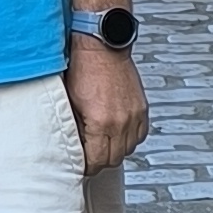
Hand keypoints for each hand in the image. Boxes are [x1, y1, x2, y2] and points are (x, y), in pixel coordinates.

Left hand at [63, 36, 148, 171]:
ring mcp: (134, 116)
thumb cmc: (83, 67)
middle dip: (100, 160)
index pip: (97, 161)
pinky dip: (129, 138)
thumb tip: (74, 145)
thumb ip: (75, 128)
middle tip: (89, 155)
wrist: (102, 45)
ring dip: (115, 150)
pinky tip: (117, 132)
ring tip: (102, 142)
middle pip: (113, 159)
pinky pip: (140, 136)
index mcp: (101, 122)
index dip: (86, 166)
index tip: (81, 164)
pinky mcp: (142, 109)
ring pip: (128, 150)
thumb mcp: (70, 102)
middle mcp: (121, 122)